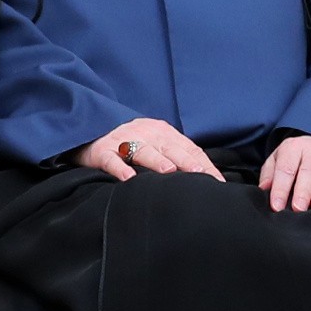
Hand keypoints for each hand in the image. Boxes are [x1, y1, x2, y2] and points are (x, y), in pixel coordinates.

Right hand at [77, 118, 224, 181]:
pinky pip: (112, 160)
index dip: (204, 164)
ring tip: (170, 172)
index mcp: (164, 132)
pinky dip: (120, 169)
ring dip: (157, 161)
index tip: (218, 181)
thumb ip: (175, 153)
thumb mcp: (156, 141)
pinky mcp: (102, 151)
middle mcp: (147, 133)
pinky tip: (128, 179)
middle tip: (201, 174)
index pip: (189, 148)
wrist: (92, 128)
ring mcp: (124, 140)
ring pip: (144, 151)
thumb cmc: (132, 141)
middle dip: (187, 161)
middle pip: (171, 148)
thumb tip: (202, 174)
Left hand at [260, 134, 310, 211]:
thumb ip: (269, 175)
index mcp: (294, 147)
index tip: (276, 207)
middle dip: (303, 190)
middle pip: (309, 171)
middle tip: (297, 208)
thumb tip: (264, 189)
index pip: (286, 169)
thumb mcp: (276, 162)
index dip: (280, 189)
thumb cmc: (293, 162)